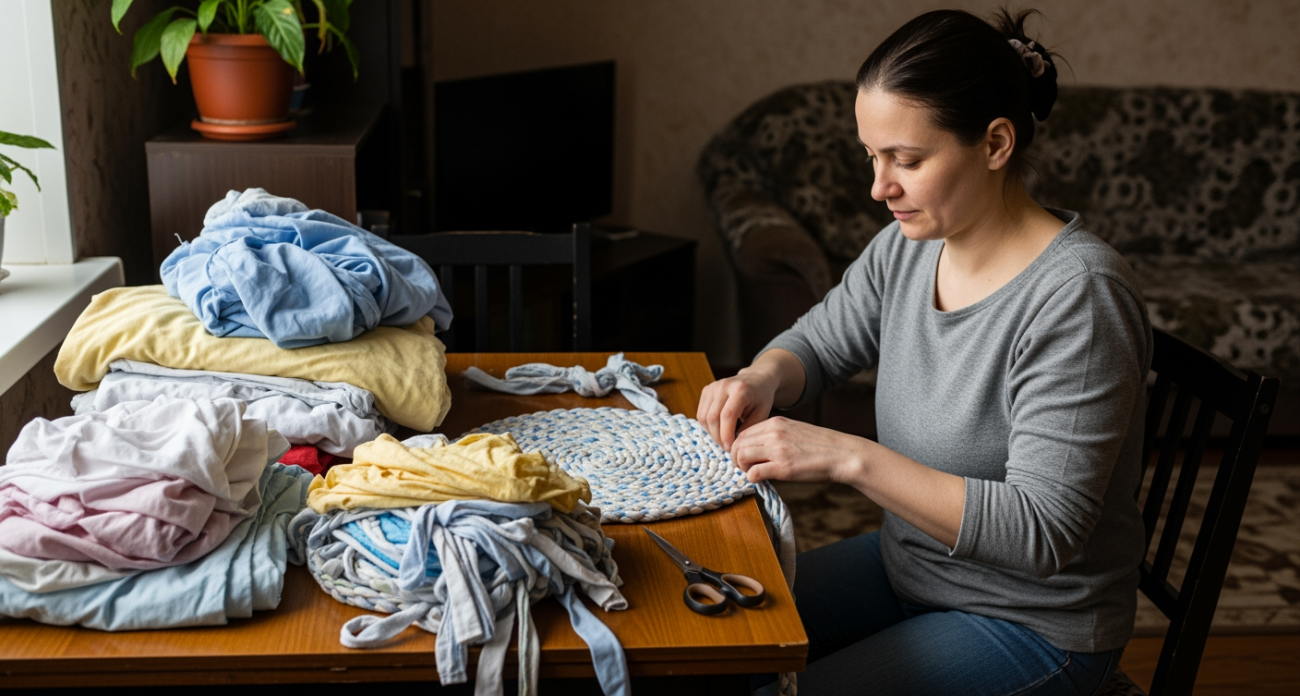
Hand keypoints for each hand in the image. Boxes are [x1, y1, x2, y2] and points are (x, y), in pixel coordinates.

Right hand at [697, 367, 779, 450]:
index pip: (727, 415)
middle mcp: (724, 385)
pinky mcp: (706, 390)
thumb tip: (733, 445)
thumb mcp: (762, 414)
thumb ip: (748, 429)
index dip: (726, 434)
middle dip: (718, 437)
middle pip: (712, 417)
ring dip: (711, 433)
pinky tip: (719, 430)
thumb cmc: (761, 398)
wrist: (756, 380)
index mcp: (740, 389)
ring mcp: (713, 387)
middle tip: (727, 447)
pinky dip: (708, 426)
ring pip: (703, 417)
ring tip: (723, 440)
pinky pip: (701, 414)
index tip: (730, 448)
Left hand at [730, 416, 867, 484]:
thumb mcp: (796, 431)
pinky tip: (761, 480)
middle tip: (743, 467)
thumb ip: (776, 436)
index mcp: (776, 423)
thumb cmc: (822, 446)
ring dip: (742, 467)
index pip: (743, 432)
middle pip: (737, 443)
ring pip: (741, 456)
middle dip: (736, 457)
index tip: (745, 456)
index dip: (739, 446)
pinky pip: (753, 472)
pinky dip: (752, 478)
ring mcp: (778, 450)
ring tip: (751, 473)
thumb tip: (757, 448)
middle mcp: (774, 433)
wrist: (844, 454)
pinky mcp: (784, 468)